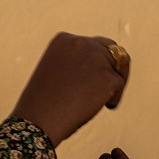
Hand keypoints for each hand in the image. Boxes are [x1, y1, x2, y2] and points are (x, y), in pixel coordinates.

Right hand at [10, 32, 129, 145]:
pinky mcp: (107, 78)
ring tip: (103, 100)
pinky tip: (102, 107)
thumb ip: (75, 63)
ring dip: (115, 82)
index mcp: (64, 40)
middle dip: (113, 67)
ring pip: (118, 67)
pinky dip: (114, 98)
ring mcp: (96, 59)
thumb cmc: (42, 102)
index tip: (93, 76)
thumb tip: (99, 69)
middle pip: (111, 51)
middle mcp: (81, 43)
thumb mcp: (55, 69)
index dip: (98, 60)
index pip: (93, 43)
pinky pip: (120, 85)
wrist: (38, 119)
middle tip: (111, 86)